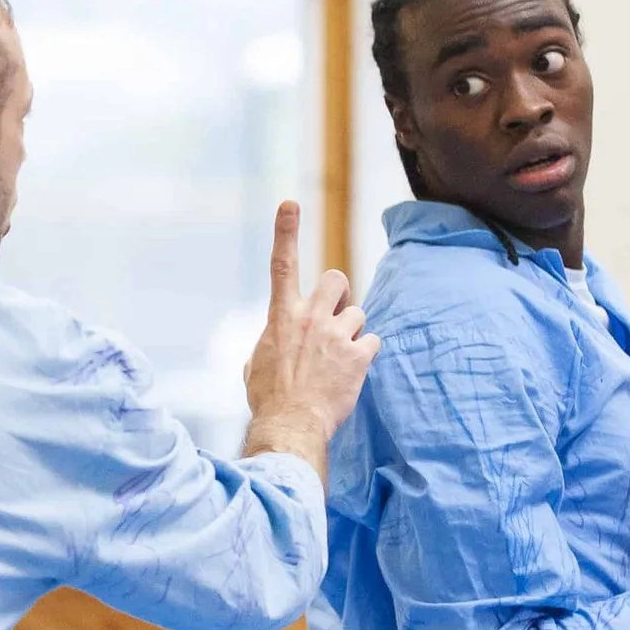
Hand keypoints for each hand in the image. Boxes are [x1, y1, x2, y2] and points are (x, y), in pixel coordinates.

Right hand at [241, 201, 379, 480]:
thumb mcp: (256, 363)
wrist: (290, 426)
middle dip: (340, 293)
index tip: (290, 203)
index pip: (282, 264)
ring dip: (352, 332)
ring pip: (359, 313)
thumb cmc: (268, 399)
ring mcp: (337, 334)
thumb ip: (273, 339)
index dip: (286, 231)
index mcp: (281, 317)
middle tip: (335, 317)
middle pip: (337, 278)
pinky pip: (373, 341)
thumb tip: (278, 341)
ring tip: (338, 361)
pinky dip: (365, 355)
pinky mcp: (359, 355)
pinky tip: (351, 373)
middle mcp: (310, 317)